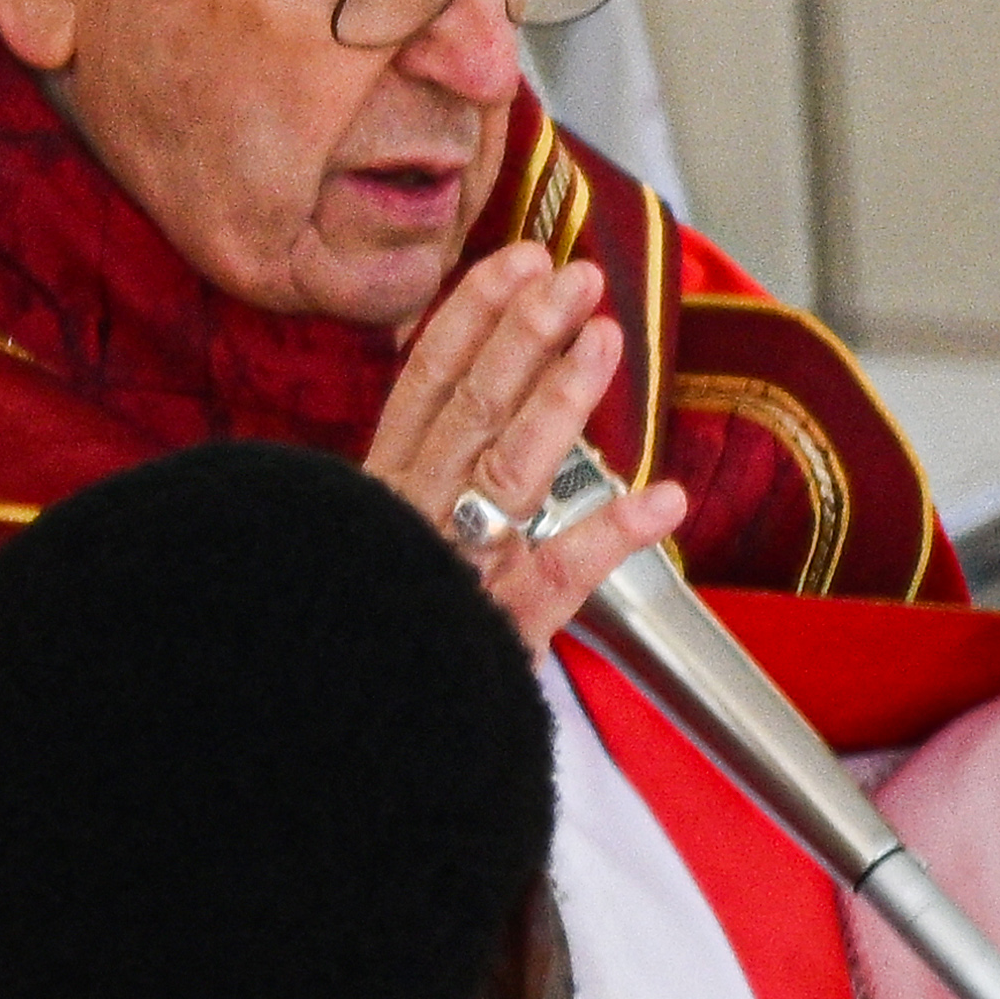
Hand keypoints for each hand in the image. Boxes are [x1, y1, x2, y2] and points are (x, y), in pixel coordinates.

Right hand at [365, 243, 681, 650]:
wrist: (335, 737)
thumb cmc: (365, 639)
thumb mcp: (364, 544)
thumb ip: (409, 479)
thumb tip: (464, 402)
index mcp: (385, 491)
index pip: (426, 382)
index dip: (474, 314)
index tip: (519, 261)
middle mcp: (415, 516)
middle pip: (472, 405)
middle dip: (525, 331)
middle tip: (577, 277)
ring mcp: (455, 568)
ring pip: (508, 467)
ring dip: (560, 397)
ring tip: (607, 339)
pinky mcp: (494, 629)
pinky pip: (559, 573)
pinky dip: (613, 533)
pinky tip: (664, 499)